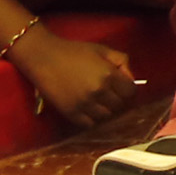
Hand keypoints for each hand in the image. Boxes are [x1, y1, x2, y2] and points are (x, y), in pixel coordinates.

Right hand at [19, 29, 142, 128]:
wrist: (44, 58)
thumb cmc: (74, 51)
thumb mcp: (103, 50)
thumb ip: (122, 61)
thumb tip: (131, 78)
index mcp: (108, 75)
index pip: (130, 92)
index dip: (128, 89)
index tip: (122, 87)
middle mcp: (98, 92)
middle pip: (119, 105)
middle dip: (117, 99)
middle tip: (110, 93)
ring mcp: (84, 105)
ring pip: (106, 116)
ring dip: (105, 110)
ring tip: (98, 101)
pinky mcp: (70, 113)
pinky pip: (89, 124)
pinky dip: (92, 118)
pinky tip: (88, 108)